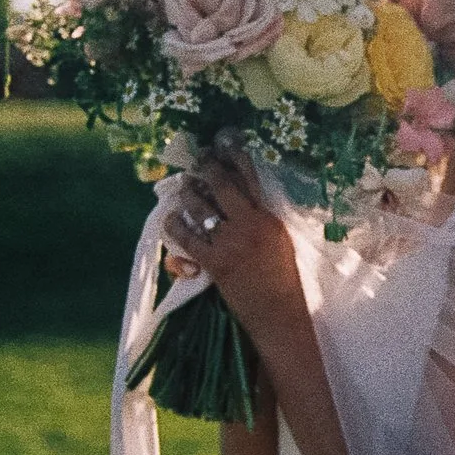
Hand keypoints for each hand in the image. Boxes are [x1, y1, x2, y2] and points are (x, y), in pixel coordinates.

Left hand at [165, 141, 303, 333]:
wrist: (280, 313)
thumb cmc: (283, 279)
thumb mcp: (280, 240)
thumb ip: (261, 219)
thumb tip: (239, 201)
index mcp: (268, 217)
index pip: (250, 178)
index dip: (234, 156)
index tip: (223, 141)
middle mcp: (250, 224)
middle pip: (222, 185)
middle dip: (207, 167)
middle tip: (198, 158)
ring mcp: (230, 243)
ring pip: (201, 207)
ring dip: (188, 193)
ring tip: (184, 185)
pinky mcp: (215, 262)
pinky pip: (187, 238)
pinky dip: (175, 225)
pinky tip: (171, 218)